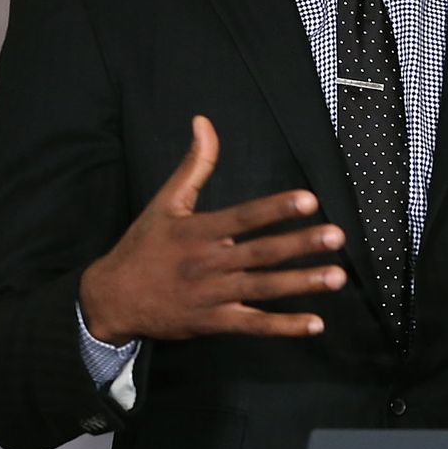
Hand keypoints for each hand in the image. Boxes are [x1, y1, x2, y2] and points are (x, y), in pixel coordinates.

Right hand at [78, 115, 345, 344]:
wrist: (111, 299)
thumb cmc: (143, 246)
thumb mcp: (165, 202)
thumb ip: (194, 165)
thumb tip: (204, 122)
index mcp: (199, 232)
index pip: (244, 217)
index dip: (276, 208)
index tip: (309, 200)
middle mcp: (208, 263)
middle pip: (261, 253)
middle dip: (300, 245)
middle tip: (337, 236)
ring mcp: (212, 295)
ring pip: (263, 289)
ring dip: (301, 283)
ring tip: (336, 277)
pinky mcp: (213, 322)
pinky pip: (253, 325)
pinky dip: (284, 327)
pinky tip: (315, 324)